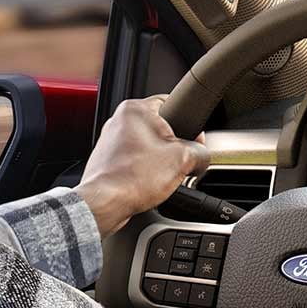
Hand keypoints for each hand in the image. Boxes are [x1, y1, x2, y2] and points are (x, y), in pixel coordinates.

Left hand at [74, 95, 211, 234]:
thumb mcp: (183, 160)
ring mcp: (111, 140)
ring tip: (161, 176)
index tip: (194, 141)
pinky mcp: (108, 159)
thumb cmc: (132, 178)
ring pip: (148, 146)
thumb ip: (201, 152)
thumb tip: (202, 157)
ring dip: (159, 161)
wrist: (104, 203)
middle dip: (174, 147)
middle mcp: (120, 120)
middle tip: (179, 163)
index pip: (173, 104)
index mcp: (135, 109)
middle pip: (161, 128)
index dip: (190, 125)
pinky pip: (135, 161)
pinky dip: (144, 171)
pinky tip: (148, 183)